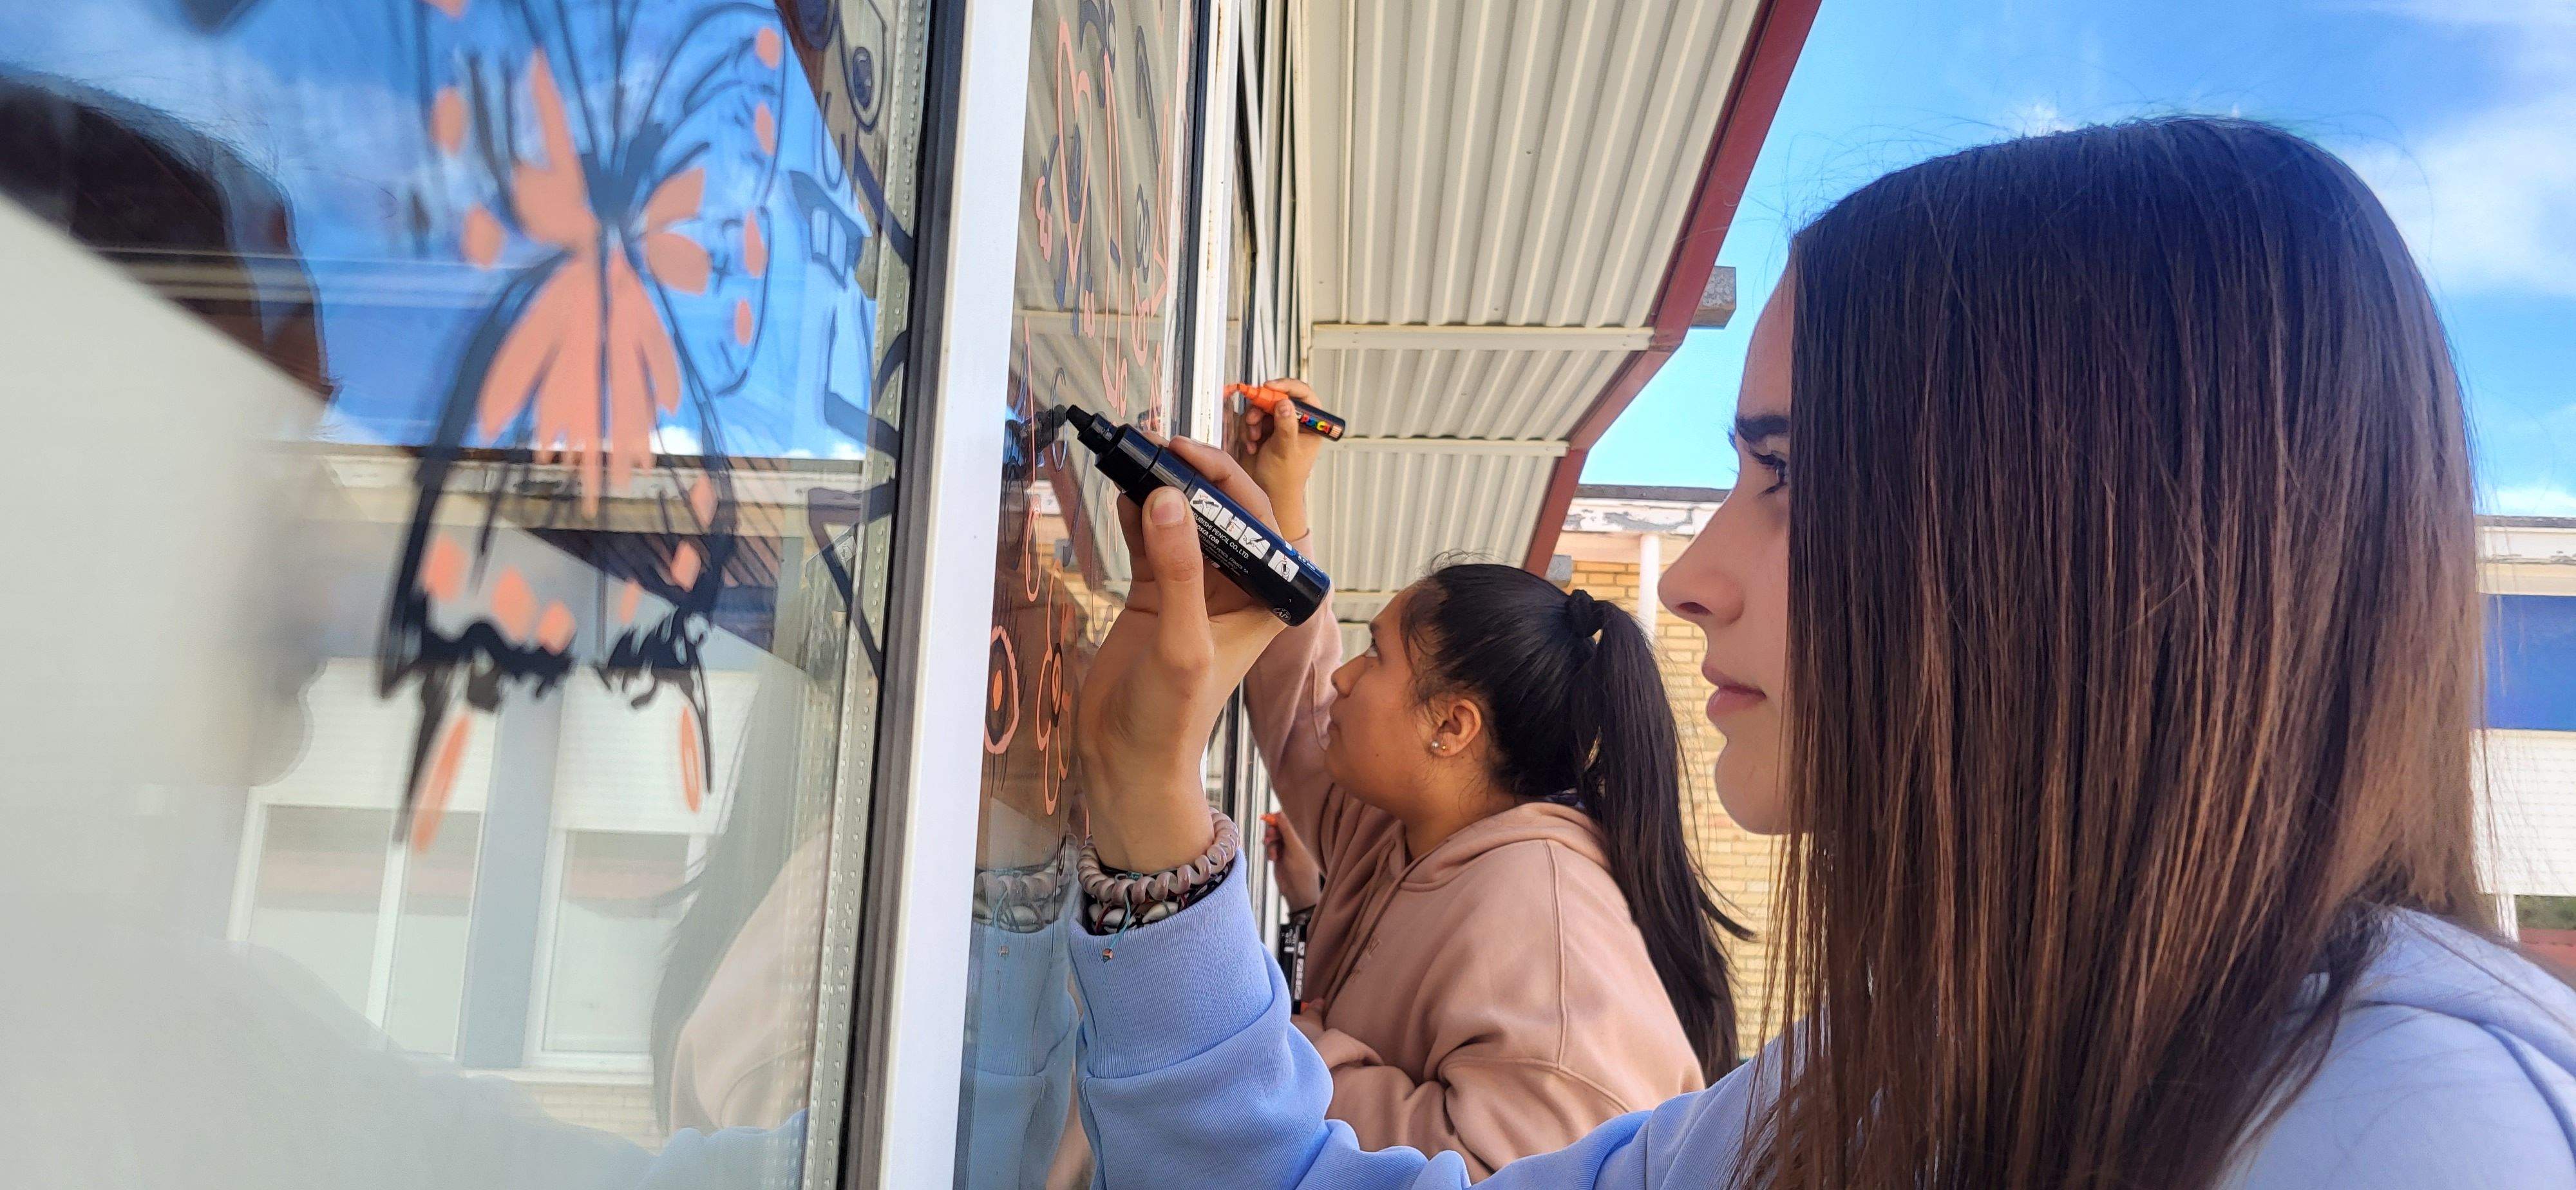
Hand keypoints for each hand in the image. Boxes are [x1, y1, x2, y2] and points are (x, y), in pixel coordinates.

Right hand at [1075, 436, 1291, 870]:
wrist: (1128, 760)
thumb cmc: (1172, 719)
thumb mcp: (1183, 644)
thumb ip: (1179, 571)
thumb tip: (1167, 501)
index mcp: (1267, 598)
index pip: (1258, 521)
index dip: (1226, 480)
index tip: (1186, 456)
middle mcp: (1237, 587)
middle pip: (1220, 512)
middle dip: (1190, 475)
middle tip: (1153, 444)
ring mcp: (1195, 587)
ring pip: (1182, 519)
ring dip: (1159, 487)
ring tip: (1131, 453)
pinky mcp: (1157, 592)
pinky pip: (1149, 537)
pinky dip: (1133, 512)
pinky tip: (1118, 489)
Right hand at [1231, 377, 1323, 540]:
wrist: (1266, 496)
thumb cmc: (1284, 480)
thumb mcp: (1286, 451)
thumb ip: (1286, 426)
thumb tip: (1285, 403)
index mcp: (1310, 425)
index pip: (1304, 395)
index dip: (1288, 387)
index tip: (1271, 388)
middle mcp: (1294, 421)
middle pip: (1278, 397)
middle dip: (1263, 406)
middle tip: (1254, 416)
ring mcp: (1277, 425)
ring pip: (1262, 407)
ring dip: (1253, 420)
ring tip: (1253, 437)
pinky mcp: (1262, 430)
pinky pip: (1251, 419)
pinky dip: (1248, 430)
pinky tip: (1251, 445)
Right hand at [1261, 812, 1321, 911]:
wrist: (1297, 893)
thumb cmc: (1302, 871)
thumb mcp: (1294, 849)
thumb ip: (1287, 831)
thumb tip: (1280, 813)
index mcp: (1302, 837)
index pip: (1289, 821)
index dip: (1278, 818)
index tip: (1268, 818)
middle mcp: (1294, 842)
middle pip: (1279, 828)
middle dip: (1272, 831)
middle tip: (1269, 836)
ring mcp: (1286, 850)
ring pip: (1273, 838)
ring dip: (1270, 843)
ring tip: (1272, 852)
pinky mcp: (1279, 857)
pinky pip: (1270, 848)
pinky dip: (1269, 851)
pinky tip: (1272, 858)